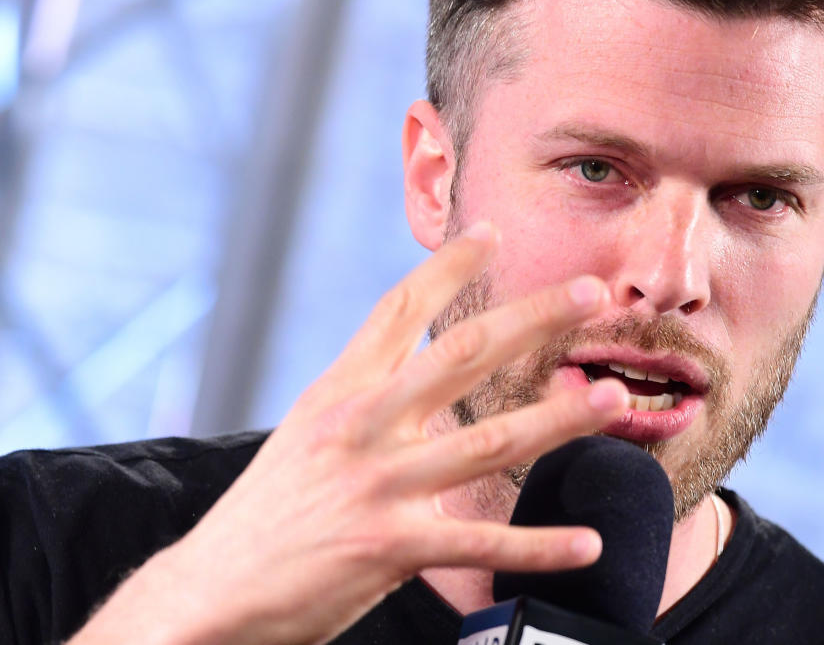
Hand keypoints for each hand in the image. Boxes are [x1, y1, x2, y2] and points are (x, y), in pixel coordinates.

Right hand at [70, 223, 627, 644]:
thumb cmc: (268, 512)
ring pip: (487, 441)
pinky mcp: (386, 547)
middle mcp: (360, 425)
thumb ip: (364, 397)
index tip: (493, 232)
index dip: (447, 268)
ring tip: (614, 399)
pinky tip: (588, 541)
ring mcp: (374, 484)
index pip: (397, 311)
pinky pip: (480, 543)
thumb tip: (425, 364)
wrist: (209, 591)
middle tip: (591, 291)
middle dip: (532, 319)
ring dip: (559, 419)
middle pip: (460, 355)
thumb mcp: (306, 434)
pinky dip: (539, 545)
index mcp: (338, 392)